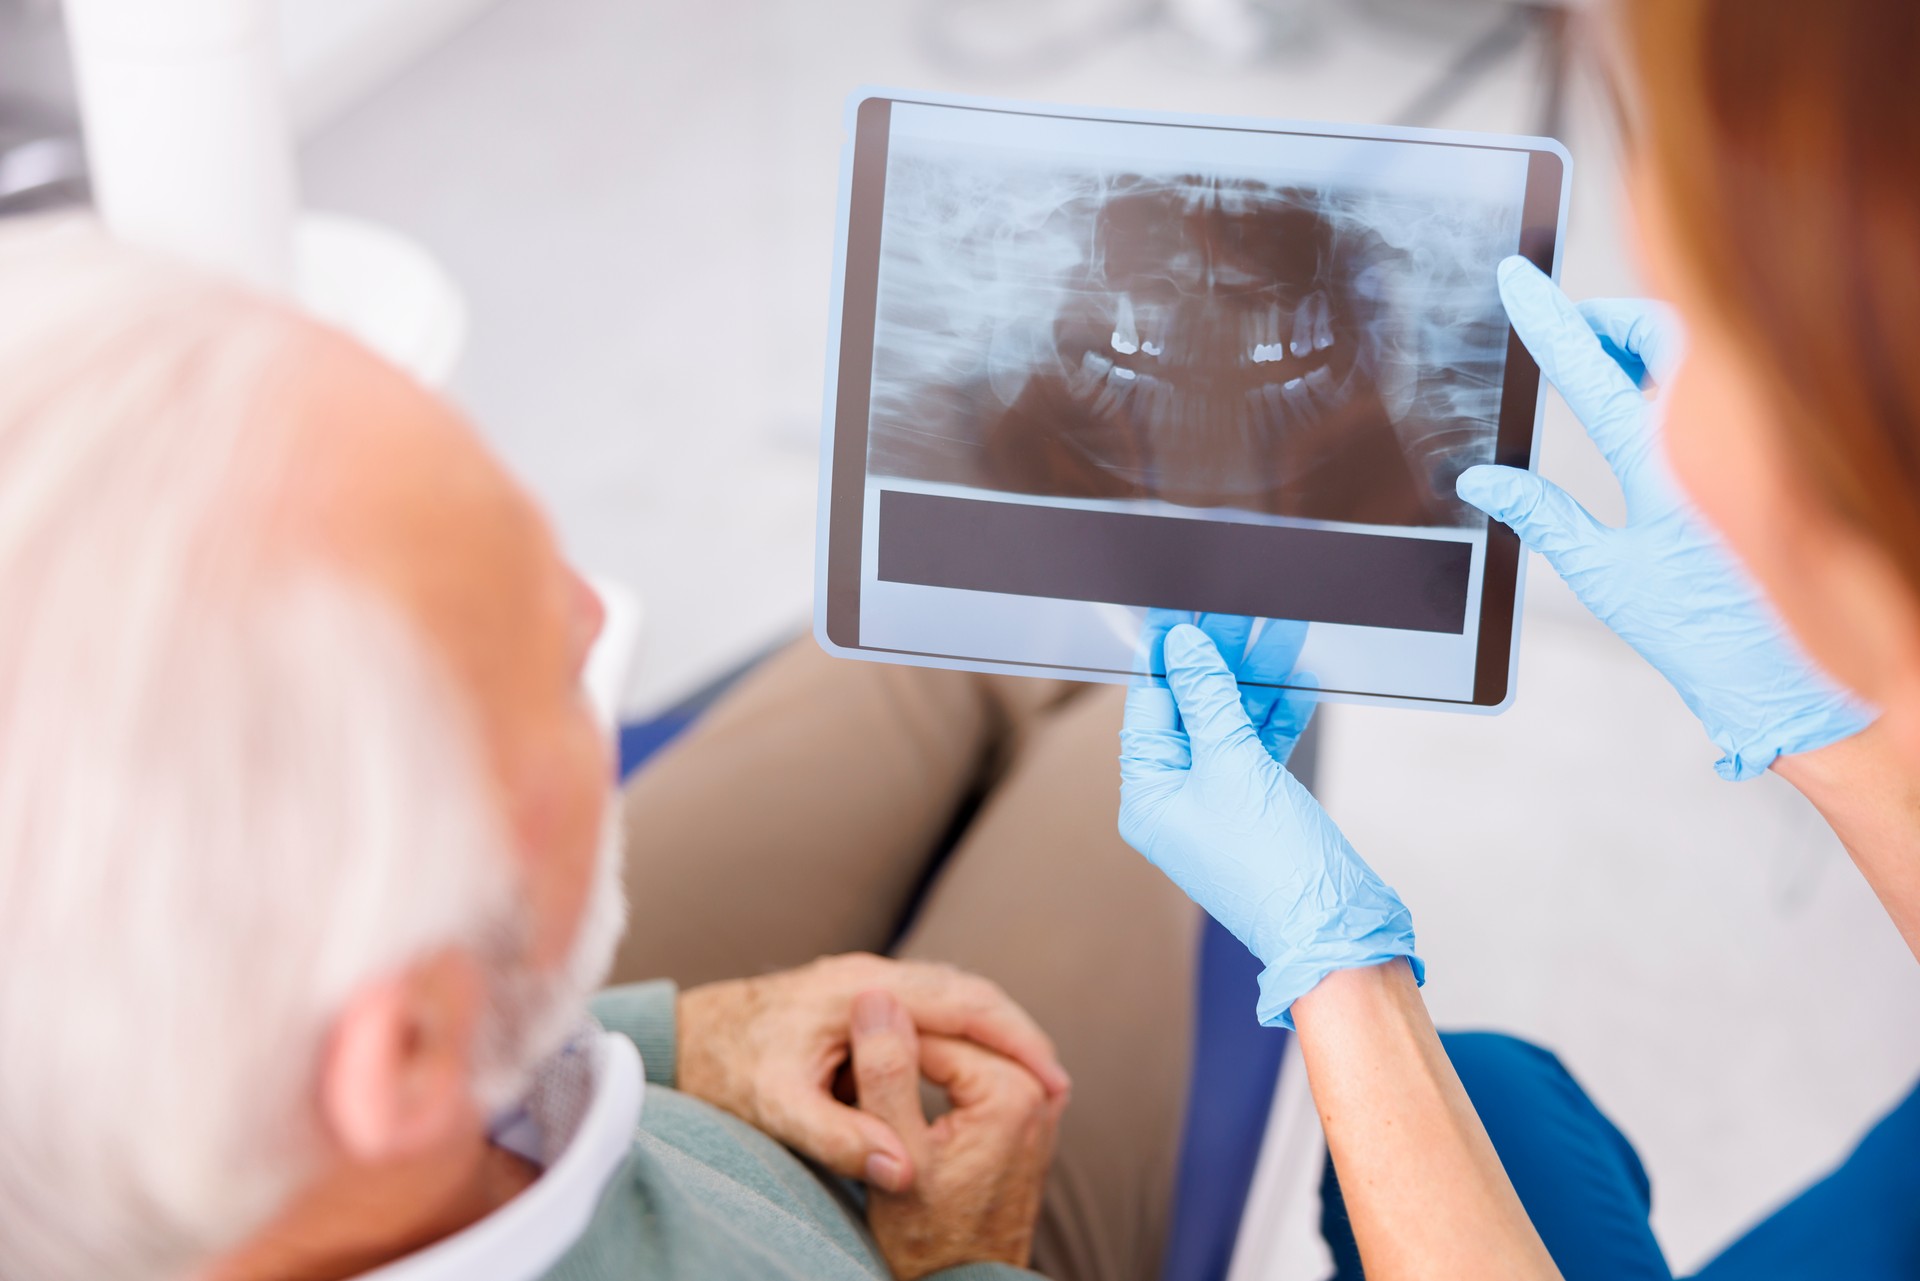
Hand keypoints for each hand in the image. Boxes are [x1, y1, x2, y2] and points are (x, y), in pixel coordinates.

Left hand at [677, 954, 1067, 1190]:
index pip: (964, 1001)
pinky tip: (978, 1080)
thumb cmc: (725, 1069)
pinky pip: (930, 1012)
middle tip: (1057, 1088)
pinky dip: (964, 1040)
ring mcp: (867, 982)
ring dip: (994, 1037)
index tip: (1053, 1082)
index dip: (1016, 1040)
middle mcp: (871, 973)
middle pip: (970, 992)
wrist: (683, 1037)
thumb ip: (837, 1137)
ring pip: (954, 999)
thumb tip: (904, 1172)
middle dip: (1018, 1037)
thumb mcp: (776, 1109)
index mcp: (862, 987)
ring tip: (1032, 1088)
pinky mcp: (860, 1000)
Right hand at [851, 990, 1060, 1280]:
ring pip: (963, 1054)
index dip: (882, 1034)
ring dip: (919, 1056)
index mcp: (1011, 1090)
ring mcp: (1036, 1107)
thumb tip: (875, 998)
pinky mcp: (1025, 1122)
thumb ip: (886, 1073)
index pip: (935, 1030)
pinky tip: (903, 1083)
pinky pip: (975, 1074)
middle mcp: (1037, 1092)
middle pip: (954, 1039)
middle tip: (846, 1051)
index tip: (837, 1045)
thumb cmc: (926, 1237)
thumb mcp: (895, 1151)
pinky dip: (940, 1073)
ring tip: (867, 1070)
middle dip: (904, 1042)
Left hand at [1119, 624, 1420, 1028]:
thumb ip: (1208, 698)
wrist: (1332, 929)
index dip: (1168, 654)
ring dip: (1258, 679)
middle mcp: (1177, 800)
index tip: (1180, 609)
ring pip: (1232, 723)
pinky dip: (1280, 714)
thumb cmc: (1272, 864)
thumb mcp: (1232, 763)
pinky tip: (1300, 679)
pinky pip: (1261, 747)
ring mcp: (1220, 803)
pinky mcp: (1259, 807)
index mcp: (1149, 795)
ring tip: (1283, 629)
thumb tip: (1185, 647)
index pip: (1150, 705)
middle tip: (1242, 610)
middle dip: (1222, 658)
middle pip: (1193, 709)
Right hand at [1456, 256, 1872, 779]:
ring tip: (1609, 366)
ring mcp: (1756, 441)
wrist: (1799, 680)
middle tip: (1572, 331)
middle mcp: (1719, 439)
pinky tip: (1661, 403)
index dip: (1546, 317)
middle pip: (1663, 332)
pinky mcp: (1782, 451)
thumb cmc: (1705, 638)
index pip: (1591, 370)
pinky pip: (1732, 384)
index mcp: (1664, 466)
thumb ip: (1541, 517)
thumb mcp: (1607, 577)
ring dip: (1652, 344)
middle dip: (1612, 318)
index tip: (1517, 277)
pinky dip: (1688, 376)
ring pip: (1704, 351)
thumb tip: (1481, 478)